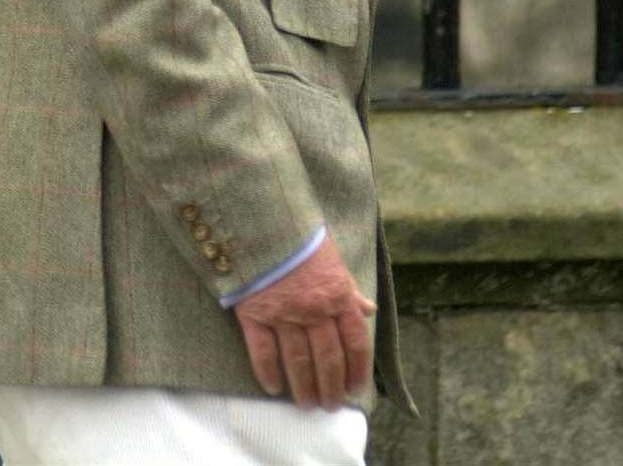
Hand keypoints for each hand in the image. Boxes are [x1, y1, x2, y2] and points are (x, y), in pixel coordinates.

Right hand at [233, 234, 375, 410]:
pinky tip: (274, 388)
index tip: (356, 389)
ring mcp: (283, 314)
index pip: (355, 342)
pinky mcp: (254, 314)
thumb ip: (349, 287)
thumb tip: (369, 309)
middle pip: (328, 359)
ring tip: (307, 405)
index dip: (358, 370)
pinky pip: (263, 352)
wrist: (258, 215)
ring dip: (305, 388)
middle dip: (332, 387)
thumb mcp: (332, 256)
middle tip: (330, 406)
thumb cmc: (298, 234)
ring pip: (299, 362)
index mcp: (337, 294)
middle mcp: (314, 309)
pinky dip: (268, 373)